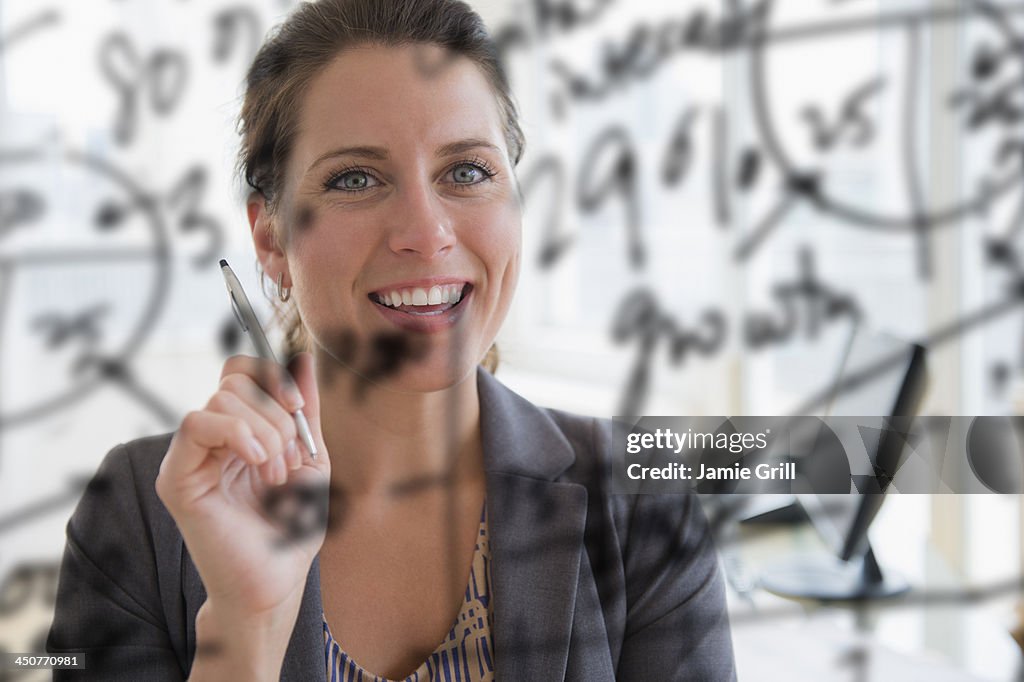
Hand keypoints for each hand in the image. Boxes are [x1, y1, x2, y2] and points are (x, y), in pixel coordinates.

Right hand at [156, 352, 329, 618]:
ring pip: (221, 399)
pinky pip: (195, 423)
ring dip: (264, 432)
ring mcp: (191, 456)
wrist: (279, 579)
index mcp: (241, 431)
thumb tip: (304, 357)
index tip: (298, 408)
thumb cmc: (292, 527)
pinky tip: (257, 462)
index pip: (241, 372)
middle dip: (274, 414)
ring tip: (275, 474)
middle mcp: (212, 439)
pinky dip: (235, 432)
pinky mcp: (177, 477)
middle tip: (287, 460)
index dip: (271, 376)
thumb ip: (304, 409)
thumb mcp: (310, 457)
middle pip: (235, 380)